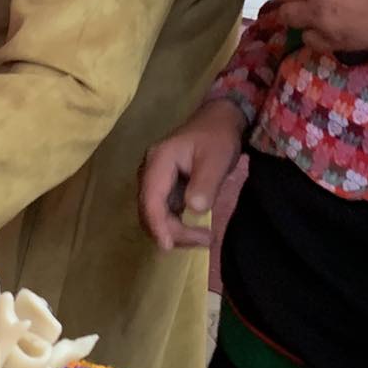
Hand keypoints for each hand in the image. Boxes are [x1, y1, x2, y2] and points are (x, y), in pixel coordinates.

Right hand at [139, 98, 244, 251]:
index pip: (151, 199)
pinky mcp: (163, 186)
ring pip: (154, 214)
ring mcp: (155, 179)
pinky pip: (162, 211)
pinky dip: (175, 225)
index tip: (168, 246)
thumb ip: (205, 184)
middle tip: (204, 239)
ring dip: (174, 231)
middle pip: (149, 210)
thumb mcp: (216, 159)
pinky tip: (195, 231)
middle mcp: (150, 171)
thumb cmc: (217, 137)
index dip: (157, 225)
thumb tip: (194, 209)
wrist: (218, 120)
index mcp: (159, 161)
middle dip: (171, 231)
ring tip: (203, 238)